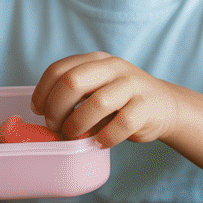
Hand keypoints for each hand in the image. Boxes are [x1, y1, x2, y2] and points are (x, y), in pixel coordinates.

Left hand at [30, 52, 178, 147]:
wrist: (164, 106)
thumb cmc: (121, 102)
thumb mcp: (97, 88)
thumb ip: (74, 95)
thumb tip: (44, 116)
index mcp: (96, 60)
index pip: (58, 69)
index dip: (42, 92)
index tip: (39, 111)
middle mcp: (114, 67)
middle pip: (73, 82)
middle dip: (56, 108)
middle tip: (55, 126)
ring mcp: (132, 85)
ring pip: (98, 102)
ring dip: (78, 124)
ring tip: (75, 136)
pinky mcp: (147, 106)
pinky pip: (122, 123)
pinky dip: (106, 137)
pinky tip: (100, 142)